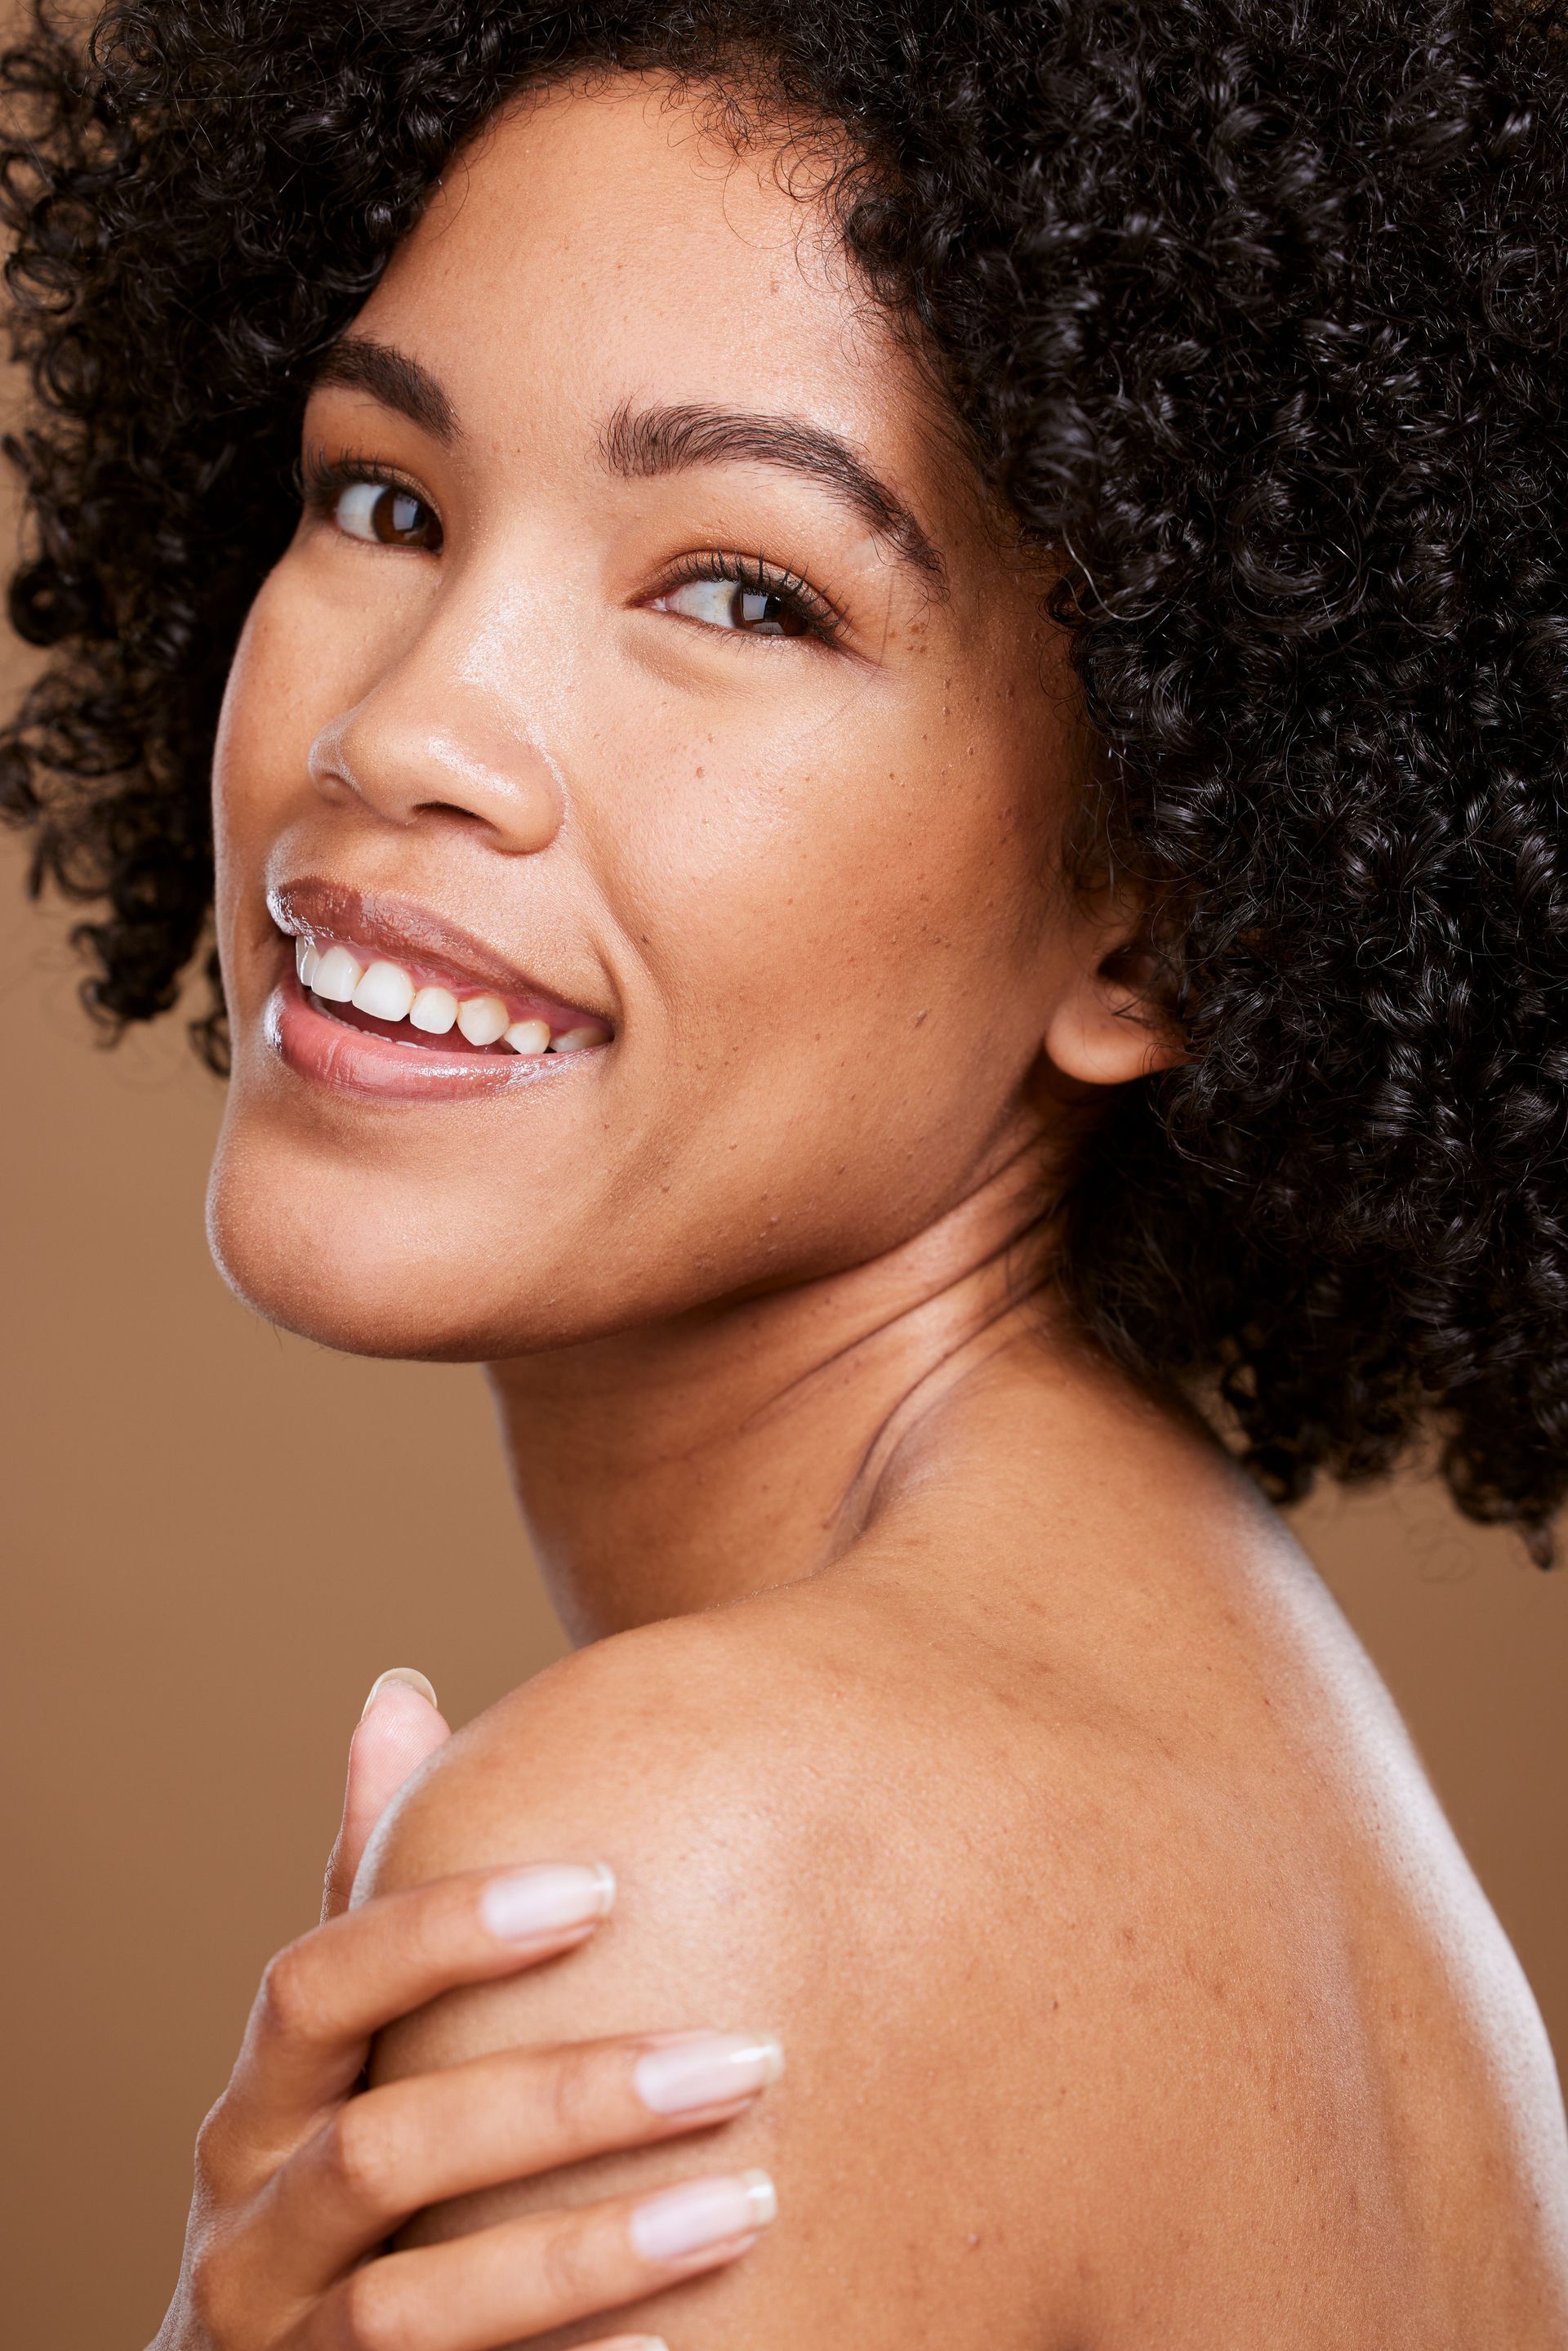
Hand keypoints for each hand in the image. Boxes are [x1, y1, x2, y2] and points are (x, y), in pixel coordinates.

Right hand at [150, 1669, 781, 2350]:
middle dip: (566, 2099)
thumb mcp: (339, 2055)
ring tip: (748, 2203)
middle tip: (743, 2059)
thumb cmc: (338, 2192)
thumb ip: (371, 1896)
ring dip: (587, 2252)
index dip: (443, 1929)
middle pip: (382, 2148)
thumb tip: (396, 1688)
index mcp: (256, 2111)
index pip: (316, 1987)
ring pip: (413, 2310)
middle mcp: (246, 2233)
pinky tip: (690, 2344)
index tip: (601, 1888)